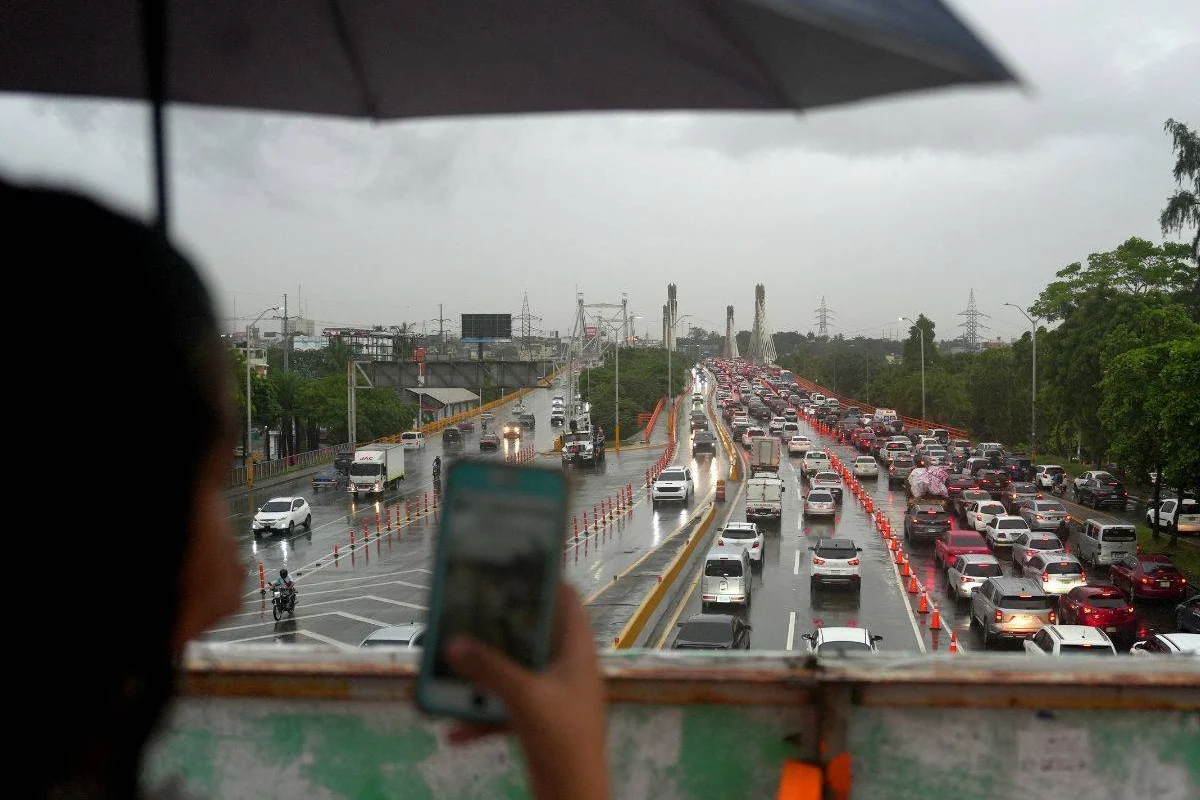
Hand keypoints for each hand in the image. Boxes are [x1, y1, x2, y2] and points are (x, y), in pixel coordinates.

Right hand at [444, 582, 608, 799]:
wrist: (573, 795)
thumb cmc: (563, 739)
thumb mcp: (524, 697)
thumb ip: (488, 669)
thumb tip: (452, 643)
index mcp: (577, 652)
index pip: (568, 601)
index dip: (547, 579)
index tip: (516, 565)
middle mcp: (567, 669)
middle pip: (534, 634)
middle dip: (502, 626)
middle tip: (474, 609)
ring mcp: (554, 697)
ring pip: (516, 672)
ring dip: (485, 673)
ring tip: (455, 665)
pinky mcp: (540, 723)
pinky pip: (506, 710)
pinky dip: (482, 716)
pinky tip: (453, 730)